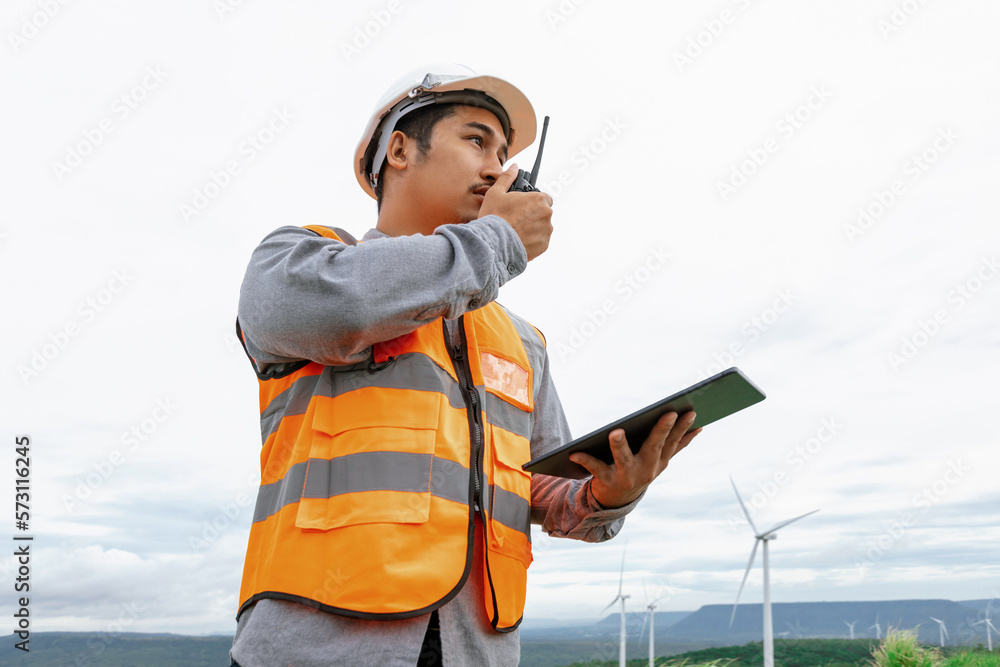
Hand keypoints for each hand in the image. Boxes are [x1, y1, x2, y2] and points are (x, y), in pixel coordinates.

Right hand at [480, 164, 553, 260]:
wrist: (493, 243)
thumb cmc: (494, 217)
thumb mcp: (496, 193)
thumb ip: (507, 178)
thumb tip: (514, 167)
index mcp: (539, 200)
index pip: (544, 198)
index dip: (534, 202)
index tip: (524, 206)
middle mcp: (547, 215)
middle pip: (543, 213)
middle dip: (533, 215)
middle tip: (516, 219)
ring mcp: (546, 232)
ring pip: (542, 228)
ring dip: (533, 229)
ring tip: (516, 231)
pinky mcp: (543, 246)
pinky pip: (540, 242)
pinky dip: (532, 242)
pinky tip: (518, 240)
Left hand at [569, 412, 702, 508]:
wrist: (617, 500)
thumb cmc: (639, 470)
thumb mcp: (660, 460)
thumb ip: (678, 444)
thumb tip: (699, 427)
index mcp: (659, 461)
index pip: (673, 442)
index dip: (682, 427)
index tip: (690, 412)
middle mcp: (646, 469)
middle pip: (654, 447)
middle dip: (662, 430)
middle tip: (668, 414)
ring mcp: (627, 475)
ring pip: (624, 458)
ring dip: (619, 445)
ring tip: (615, 431)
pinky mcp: (607, 480)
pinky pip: (595, 467)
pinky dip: (584, 460)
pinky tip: (574, 453)